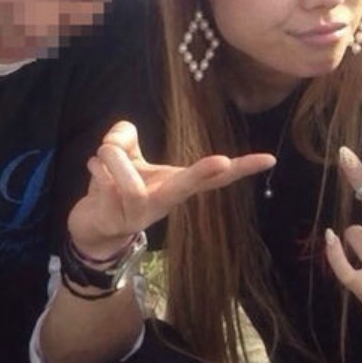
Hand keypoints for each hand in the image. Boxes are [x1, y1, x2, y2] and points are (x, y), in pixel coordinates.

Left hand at [63, 120, 273, 263]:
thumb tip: (117, 140)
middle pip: (188, 188)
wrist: (92, 227)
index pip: (215, 177)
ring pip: (131, 184)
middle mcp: (164, 202)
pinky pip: (105, 186)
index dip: (241, 168)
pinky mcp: (116, 222)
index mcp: (175, 185)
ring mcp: (141, 215)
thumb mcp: (124, 153)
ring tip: (104, 152)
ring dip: (113, 157)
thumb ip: (124, 136)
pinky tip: (94, 170)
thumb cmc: (114, 186)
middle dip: (204, 172)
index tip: (269, 159)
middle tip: (222, 160)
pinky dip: (95, 169)